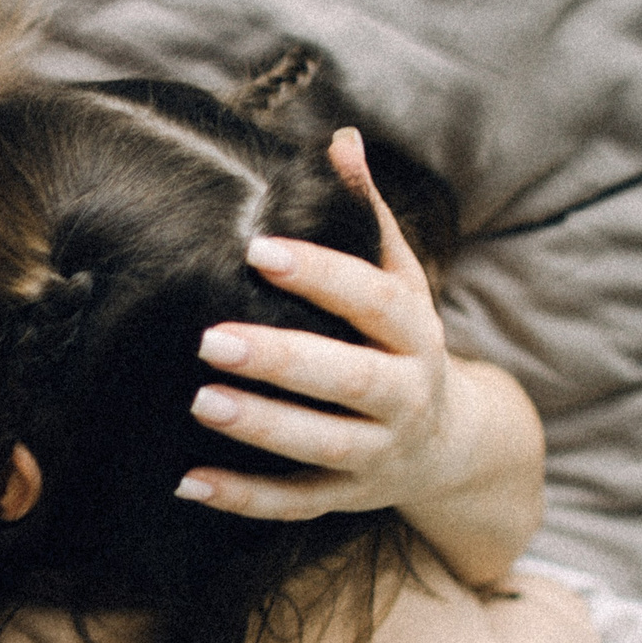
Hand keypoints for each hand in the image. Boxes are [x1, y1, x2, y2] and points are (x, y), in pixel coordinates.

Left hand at [174, 127, 462, 519]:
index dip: (323, 275)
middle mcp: (404, 397)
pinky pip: (294, 502)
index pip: (376, 301)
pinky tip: (188, 481)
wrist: (453, 446)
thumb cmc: (403, 345)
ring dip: (261, 426)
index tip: (259, 250)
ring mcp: (377, 454)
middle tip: (211, 336)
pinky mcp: (345, 496)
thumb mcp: (402, 282)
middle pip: (350, 380)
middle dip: (283, 360)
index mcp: (416, 336)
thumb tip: (341, 140)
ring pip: (322, 445)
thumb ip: (368, 218)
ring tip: (200, 400)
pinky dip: (243, 497)